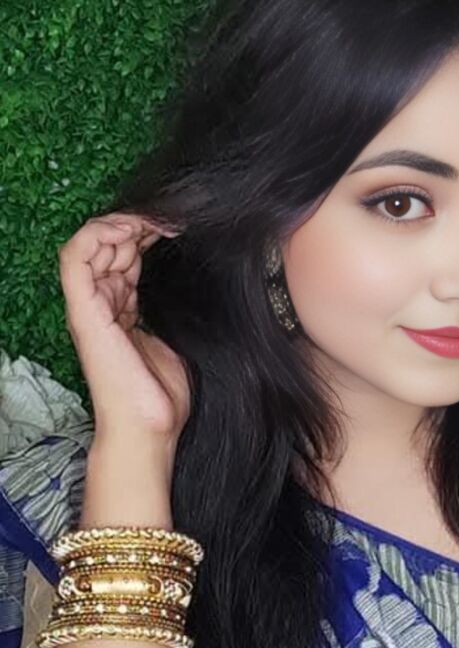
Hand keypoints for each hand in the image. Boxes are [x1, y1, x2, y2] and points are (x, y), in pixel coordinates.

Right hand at [58, 211, 190, 444]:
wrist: (150, 427)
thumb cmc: (163, 393)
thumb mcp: (176, 335)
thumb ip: (172, 306)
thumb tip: (194, 278)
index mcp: (121, 309)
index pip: (125, 256)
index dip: (147, 234)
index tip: (179, 227)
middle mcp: (101, 304)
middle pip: (108, 245)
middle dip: (138, 224)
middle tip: (172, 220)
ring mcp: (89, 307)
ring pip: (90, 243)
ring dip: (121, 223)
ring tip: (154, 221)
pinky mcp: (84, 312)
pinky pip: (75, 259)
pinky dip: (98, 235)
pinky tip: (130, 231)